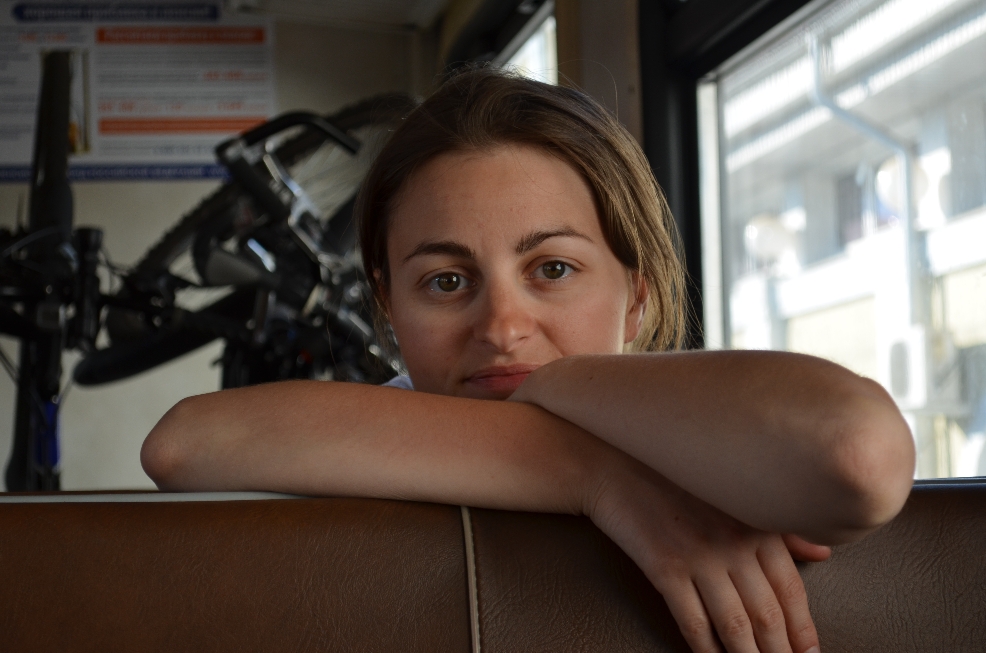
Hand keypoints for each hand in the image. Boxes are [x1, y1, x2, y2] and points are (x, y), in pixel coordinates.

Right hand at [586, 458, 822, 652]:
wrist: (615, 464)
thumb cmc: (675, 476)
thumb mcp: (733, 492)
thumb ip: (779, 526)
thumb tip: (821, 552)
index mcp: (755, 522)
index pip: (791, 589)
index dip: (803, 630)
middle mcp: (733, 541)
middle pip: (767, 612)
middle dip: (780, 652)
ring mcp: (699, 556)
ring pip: (735, 624)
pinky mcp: (665, 568)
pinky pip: (693, 621)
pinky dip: (706, 650)